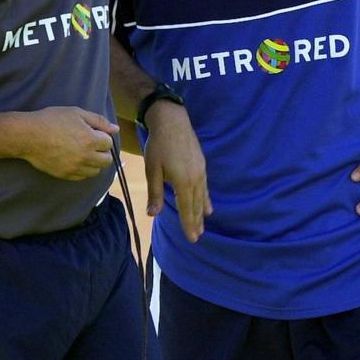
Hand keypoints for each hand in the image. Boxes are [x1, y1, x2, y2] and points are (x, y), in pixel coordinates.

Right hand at [21, 107, 118, 180]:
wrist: (29, 136)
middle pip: (106, 160)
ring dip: (94, 162)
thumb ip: (99, 121)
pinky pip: (82, 177)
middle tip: (92, 143)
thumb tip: (115, 129)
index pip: (109, 143)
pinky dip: (83, 170)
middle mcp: (86, 157)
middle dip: (103, 151)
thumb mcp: (77, 113)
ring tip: (84, 152)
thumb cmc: (52, 120)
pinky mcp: (65, 175)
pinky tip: (76, 160)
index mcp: (91, 140)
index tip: (94, 132)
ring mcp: (75, 168)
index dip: (103, 136)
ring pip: (96, 171)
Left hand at [143, 100, 211, 242]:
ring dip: (202, 211)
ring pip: (202, 196)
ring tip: (203, 223)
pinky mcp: (202, 163)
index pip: (187, 209)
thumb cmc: (159, 145)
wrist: (172, 121)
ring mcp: (201, 170)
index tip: (192, 238)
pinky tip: (207, 202)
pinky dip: (205, 197)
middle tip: (197, 236)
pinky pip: (205, 186)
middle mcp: (196, 178)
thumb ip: (155, 192)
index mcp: (183, 182)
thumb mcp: (152, 169)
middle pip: (196, 205)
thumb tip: (153, 214)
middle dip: (196, 221)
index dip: (189, 224)